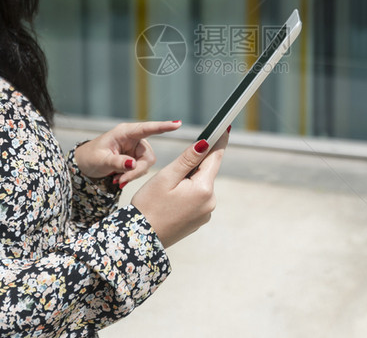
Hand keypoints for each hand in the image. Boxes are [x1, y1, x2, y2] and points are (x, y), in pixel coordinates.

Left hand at [74, 120, 180, 186]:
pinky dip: (130, 176)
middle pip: (148, 156)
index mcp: (125, 132)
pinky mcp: (136, 159)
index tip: (177, 124)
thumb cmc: (91, 157)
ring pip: (145, 165)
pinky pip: (140, 170)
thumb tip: (134, 164)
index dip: (163, 126)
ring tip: (116, 180)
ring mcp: (135, 150)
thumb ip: (118, 162)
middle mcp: (134, 139)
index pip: (147, 128)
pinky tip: (118, 179)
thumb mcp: (101, 160)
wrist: (85, 165)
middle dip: (137, 171)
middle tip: (121, 181)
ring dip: (132, 175)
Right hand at [131, 130, 228, 247]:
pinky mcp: (199, 220)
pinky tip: (170, 201)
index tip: (225, 126)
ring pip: (200, 185)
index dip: (219, 141)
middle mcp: (210, 202)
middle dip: (193, 165)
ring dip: (188, 181)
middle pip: (206, 172)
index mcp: (203, 189)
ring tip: (166, 191)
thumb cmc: (149, 206)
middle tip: (171, 172)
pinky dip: (186, 194)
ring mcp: (206, 213)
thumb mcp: (166, 177)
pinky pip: (196, 199)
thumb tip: (205, 143)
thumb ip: (187, 159)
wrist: (140, 240)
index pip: (215, 157)